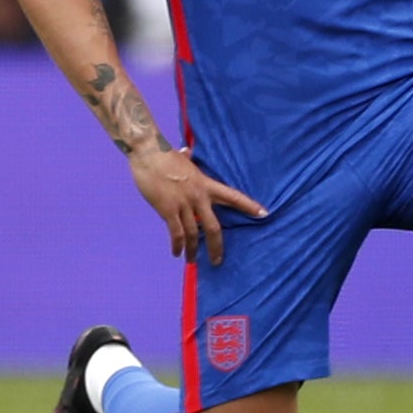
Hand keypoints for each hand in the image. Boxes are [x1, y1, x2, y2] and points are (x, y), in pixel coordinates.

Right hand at [128, 146, 266, 265]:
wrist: (148, 153)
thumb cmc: (163, 155)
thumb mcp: (182, 158)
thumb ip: (188, 159)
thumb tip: (186, 152)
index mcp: (206, 184)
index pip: (233, 196)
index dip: (249, 206)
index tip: (264, 214)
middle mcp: (198, 196)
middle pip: (213, 227)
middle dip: (216, 247)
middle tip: (217, 261)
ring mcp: (183, 204)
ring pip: (193, 234)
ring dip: (192, 250)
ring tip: (192, 260)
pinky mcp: (168, 209)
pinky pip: (176, 232)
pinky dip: (177, 245)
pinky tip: (176, 253)